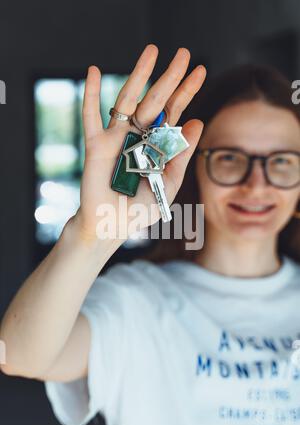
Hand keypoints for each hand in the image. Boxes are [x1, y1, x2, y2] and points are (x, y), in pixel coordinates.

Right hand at [74, 44, 205, 242]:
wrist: (112, 225)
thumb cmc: (140, 209)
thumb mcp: (168, 183)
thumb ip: (180, 156)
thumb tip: (198, 121)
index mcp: (156, 145)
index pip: (173, 113)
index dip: (186, 92)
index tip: (200, 71)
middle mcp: (137, 136)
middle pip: (155, 100)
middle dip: (170, 77)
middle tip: (185, 54)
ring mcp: (116, 137)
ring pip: (127, 100)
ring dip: (138, 75)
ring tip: (152, 52)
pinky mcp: (96, 144)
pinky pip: (90, 116)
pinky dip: (89, 94)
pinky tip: (93, 71)